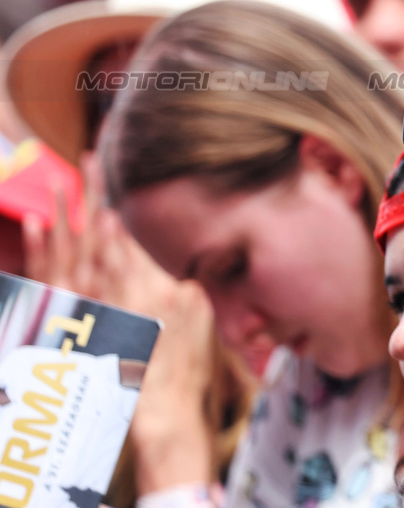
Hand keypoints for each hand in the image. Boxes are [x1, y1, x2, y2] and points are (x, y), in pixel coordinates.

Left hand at [22, 152, 218, 490]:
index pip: (137, 235)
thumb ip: (194, 277)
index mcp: (159, 289)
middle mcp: (124, 292)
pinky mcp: (79, 322)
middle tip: (90, 158)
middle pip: (104, 233)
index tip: (121, 169)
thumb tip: (192, 245)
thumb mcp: (203, 315)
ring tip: (62, 179)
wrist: (161, 407)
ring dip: (68, 212)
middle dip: (95, 193)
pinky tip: (38, 223)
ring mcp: (97, 308)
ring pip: (77, 250)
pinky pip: (55, 278)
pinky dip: (45, 249)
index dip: (126, 200)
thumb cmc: (186, 364)